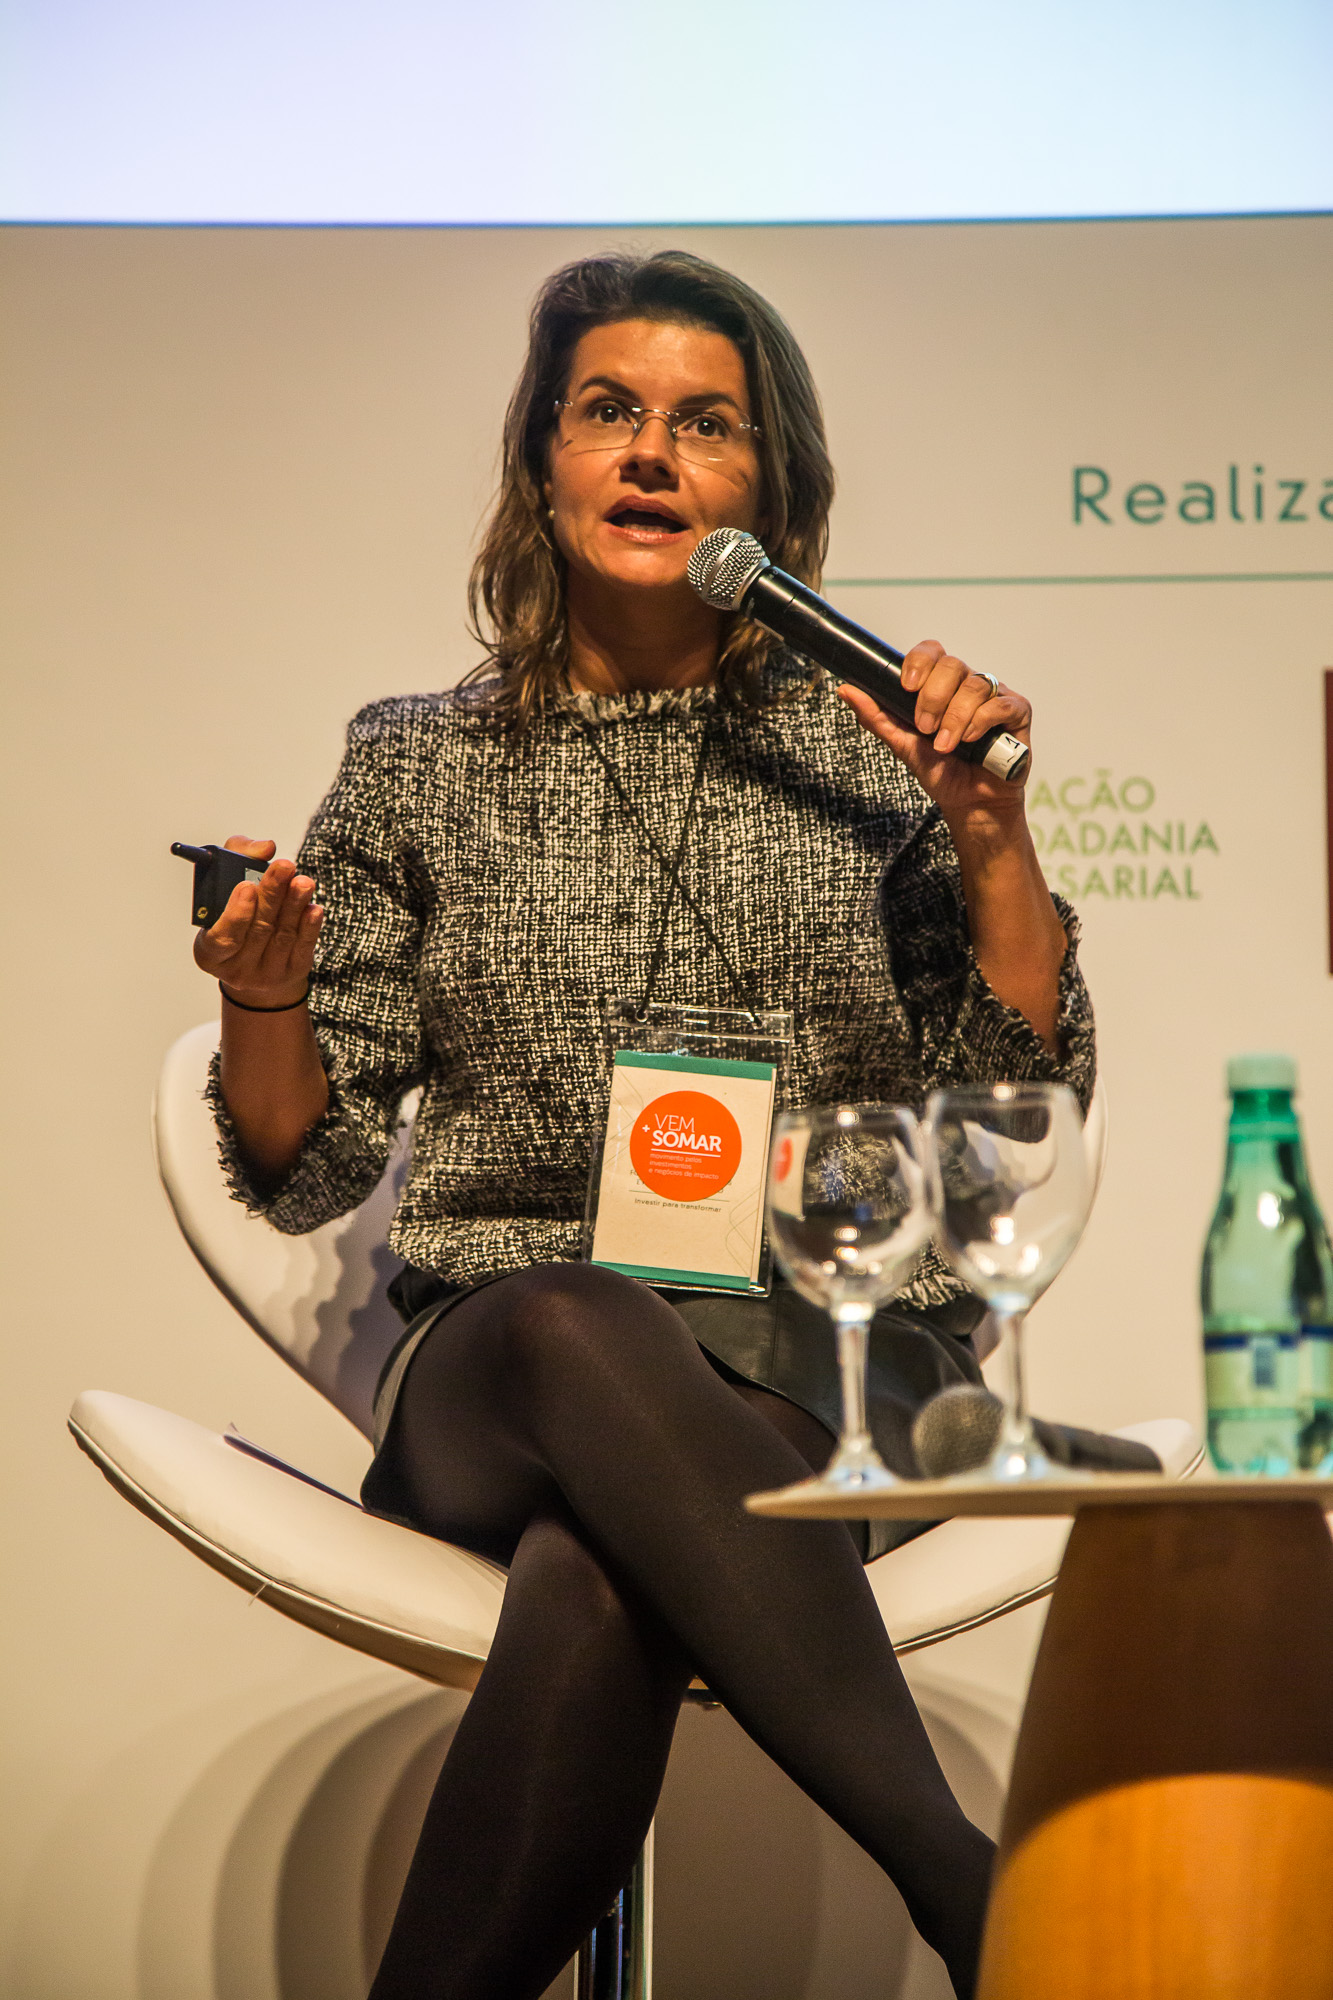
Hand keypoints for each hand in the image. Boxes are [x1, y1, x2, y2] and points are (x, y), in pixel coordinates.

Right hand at [193, 836, 323, 1007]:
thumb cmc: (239, 912)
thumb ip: (240, 856)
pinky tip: (313, 908)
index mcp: (210, 951)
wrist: (258, 960)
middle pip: (258, 930)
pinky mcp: (293, 973)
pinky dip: (310, 927)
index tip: (247, 886)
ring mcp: (266, 974)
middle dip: (272, 896)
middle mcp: (236, 967)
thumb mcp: (228, 881)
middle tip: (284, 868)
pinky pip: (303, 947)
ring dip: (294, 906)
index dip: (235, 913)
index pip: (222, 937)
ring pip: (283, 935)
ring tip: (304, 882)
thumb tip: (266, 847)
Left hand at [837, 641, 1032, 827]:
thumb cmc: (942, 772)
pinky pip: (1001, 703)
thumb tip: (846, 689)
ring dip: (955, 717)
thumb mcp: (902, 745)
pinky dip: (982, 721)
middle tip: (925, 728)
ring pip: (975, 684)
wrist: (970, 803)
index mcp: (940, 685)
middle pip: (952, 665)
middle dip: (933, 698)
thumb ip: (877, 717)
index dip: (919, 662)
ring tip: (947, 745)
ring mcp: (993, 696)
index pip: (931, 652)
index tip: (906, 687)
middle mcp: (967, 684)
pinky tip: (971, 740)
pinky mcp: (1017, 712)